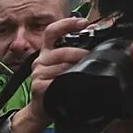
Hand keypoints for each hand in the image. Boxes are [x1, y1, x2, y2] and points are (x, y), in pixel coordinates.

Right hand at [12, 17, 90, 132]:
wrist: (42, 109)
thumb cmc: (57, 87)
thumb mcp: (65, 67)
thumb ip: (75, 54)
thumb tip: (95, 43)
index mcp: (47, 52)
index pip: (52, 32)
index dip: (66, 24)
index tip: (82, 23)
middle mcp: (40, 60)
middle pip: (60, 51)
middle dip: (79, 54)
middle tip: (91, 57)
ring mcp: (37, 73)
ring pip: (60, 66)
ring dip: (75, 70)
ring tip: (83, 73)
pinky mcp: (38, 86)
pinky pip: (56, 81)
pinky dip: (66, 82)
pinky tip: (70, 85)